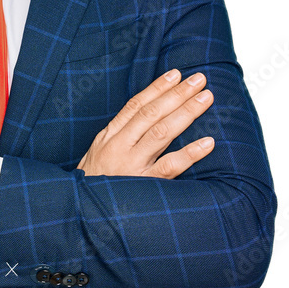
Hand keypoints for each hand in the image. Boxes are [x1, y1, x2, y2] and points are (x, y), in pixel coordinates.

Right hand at [77, 69, 214, 177]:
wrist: (81, 213)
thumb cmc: (95, 182)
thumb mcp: (99, 153)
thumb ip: (120, 135)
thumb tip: (147, 115)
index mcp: (109, 136)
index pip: (135, 105)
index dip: (156, 88)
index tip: (176, 74)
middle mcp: (120, 147)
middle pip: (151, 114)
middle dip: (177, 94)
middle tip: (199, 79)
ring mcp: (131, 166)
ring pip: (161, 133)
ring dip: (186, 113)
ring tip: (206, 98)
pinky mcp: (143, 186)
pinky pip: (169, 167)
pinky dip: (190, 153)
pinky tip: (207, 143)